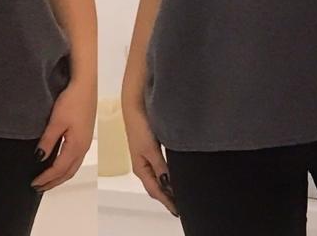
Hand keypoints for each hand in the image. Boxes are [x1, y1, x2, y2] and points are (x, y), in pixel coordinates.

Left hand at [31, 79, 95, 191]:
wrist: (86, 85)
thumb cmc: (73, 101)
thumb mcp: (56, 121)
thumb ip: (48, 141)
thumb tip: (39, 158)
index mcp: (76, 146)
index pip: (58, 169)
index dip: (46, 178)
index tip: (33, 183)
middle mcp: (83, 148)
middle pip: (68, 173)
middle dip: (53, 182)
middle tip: (39, 187)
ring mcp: (85, 142)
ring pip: (73, 167)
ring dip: (60, 176)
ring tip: (48, 180)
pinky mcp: (85, 136)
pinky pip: (75, 159)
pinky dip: (66, 167)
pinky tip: (60, 163)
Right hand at [122, 99, 177, 216]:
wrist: (135, 105)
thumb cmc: (139, 125)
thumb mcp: (151, 149)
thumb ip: (160, 167)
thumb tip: (169, 185)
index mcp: (140, 168)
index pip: (155, 191)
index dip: (166, 202)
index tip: (178, 211)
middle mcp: (142, 164)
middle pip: (155, 187)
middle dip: (167, 197)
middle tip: (181, 205)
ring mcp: (146, 157)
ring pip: (158, 178)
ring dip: (167, 186)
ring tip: (179, 193)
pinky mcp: (151, 148)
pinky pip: (160, 168)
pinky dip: (167, 175)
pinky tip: (174, 174)